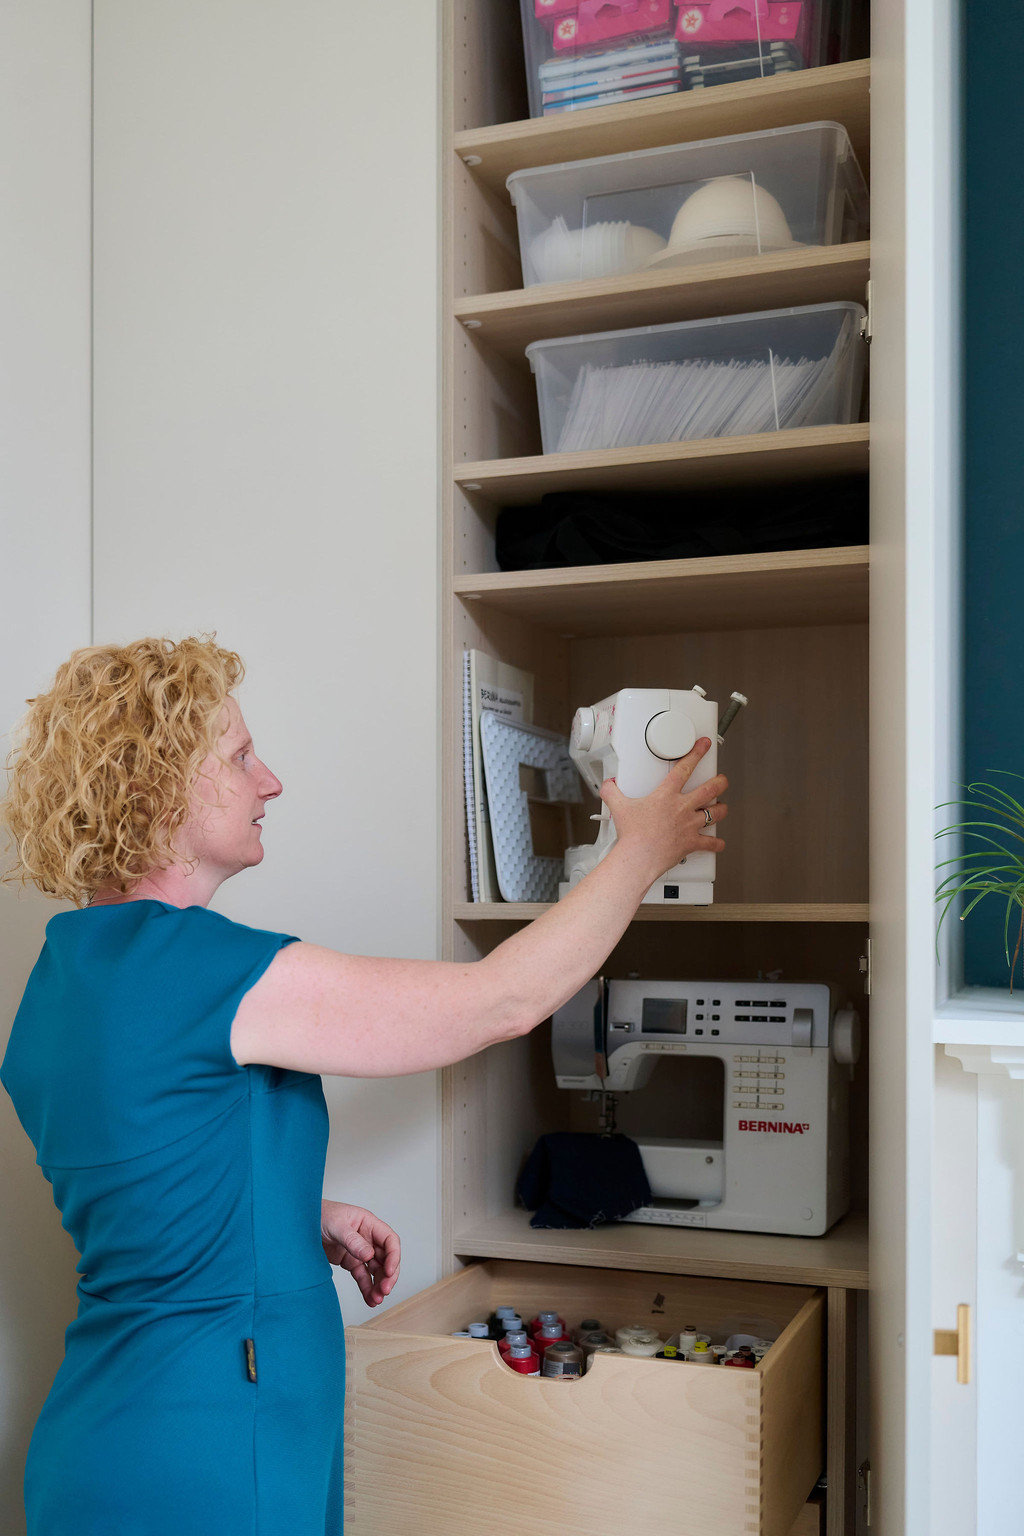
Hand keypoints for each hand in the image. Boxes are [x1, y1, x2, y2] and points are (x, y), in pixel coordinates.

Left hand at [321, 1200, 400, 1306]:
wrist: (299, 1225)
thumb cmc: (319, 1215)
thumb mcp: (336, 1225)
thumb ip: (352, 1240)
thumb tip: (369, 1255)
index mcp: (368, 1224)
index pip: (389, 1240)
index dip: (393, 1256)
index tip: (388, 1271)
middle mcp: (367, 1238)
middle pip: (386, 1258)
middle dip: (388, 1275)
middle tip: (385, 1290)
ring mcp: (359, 1251)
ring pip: (376, 1271)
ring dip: (379, 1285)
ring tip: (377, 1299)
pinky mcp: (349, 1262)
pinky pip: (362, 1277)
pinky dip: (367, 1289)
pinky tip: (370, 1300)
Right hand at [599, 738, 727, 881]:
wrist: (639, 857)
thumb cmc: (632, 834)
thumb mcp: (618, 807)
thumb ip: (612, 792)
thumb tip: (608, 784)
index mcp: (666, 795)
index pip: (684, 768)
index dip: (696, 753)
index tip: (703, 746)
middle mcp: (682, 808)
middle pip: (709, 790)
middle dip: (719, 782)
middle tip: (722, 779)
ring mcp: (689, 825)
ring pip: (715, 814)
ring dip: (722, 810)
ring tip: (723, 807)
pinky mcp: (692, 843)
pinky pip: (710, 843)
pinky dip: (716, 843)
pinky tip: (718, 843)